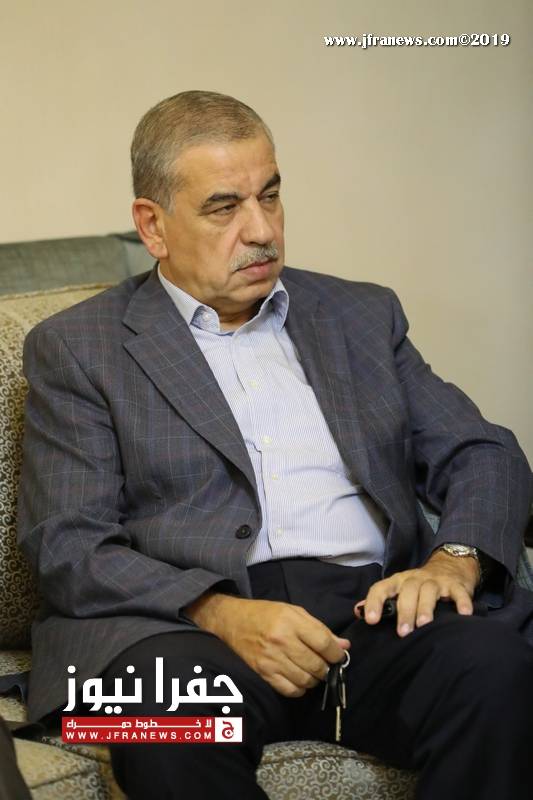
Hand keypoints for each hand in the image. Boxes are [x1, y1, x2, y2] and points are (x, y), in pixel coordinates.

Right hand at [185, 593, 349, 696]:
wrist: (233, 621)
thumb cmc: (267, 614)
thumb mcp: (294, 612)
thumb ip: (320, 629)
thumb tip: (344, 646)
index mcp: (291, 622)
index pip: (324, 643)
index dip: (337, 653)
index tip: (339, 656)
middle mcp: (281, 641)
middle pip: (316, 665)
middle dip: (327, 668)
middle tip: (326, 664)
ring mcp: (271, 660)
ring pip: (306, 680)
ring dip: (315, 679)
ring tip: (312, 671)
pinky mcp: (263, 673)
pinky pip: (290, 690)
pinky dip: (300, 688)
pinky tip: (299, 679)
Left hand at [355, 550, 480, 636]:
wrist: (449, 565)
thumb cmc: (418, 585)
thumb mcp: (398, 589)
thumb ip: (380, 601)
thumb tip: (358, 612)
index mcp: (398, 582)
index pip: (381, 588)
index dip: (374, 602)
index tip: (370, 620)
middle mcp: (415, 579)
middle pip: (407, 592)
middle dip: (404, 612)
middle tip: (403, 633)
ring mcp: (436, 581)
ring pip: (429, 591)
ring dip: (426, 608)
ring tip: (424, 625)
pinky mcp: (455, 585)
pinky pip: (458, 593)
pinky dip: (461, 603)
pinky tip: (463, 615)